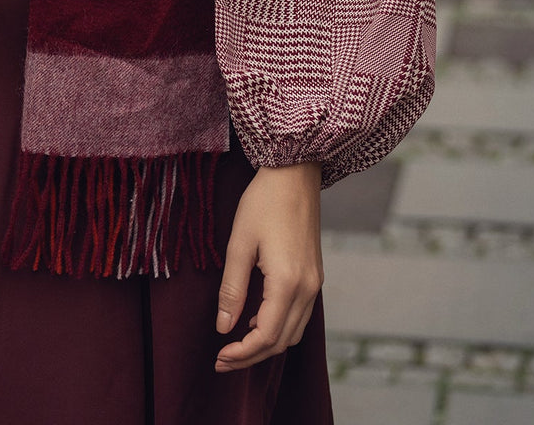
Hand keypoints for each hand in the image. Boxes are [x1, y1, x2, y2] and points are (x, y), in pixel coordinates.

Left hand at [214, 162, 322, 371]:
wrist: (295, 173)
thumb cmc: (263, 202)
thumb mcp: (239, 243)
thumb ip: (232, 288)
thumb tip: (223, 327)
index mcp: (288, 282)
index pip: (266, 336)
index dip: (242, 353)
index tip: (218, 357)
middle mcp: (308, 289)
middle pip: (282, 341)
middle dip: (252, 355)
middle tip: (222, 359)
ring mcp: (315, 283)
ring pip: (294, 332)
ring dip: (266, 344)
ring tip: (236, 342)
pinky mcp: (315, 276)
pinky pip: (299, 316)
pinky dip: (279, 327)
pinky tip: (256, 319)